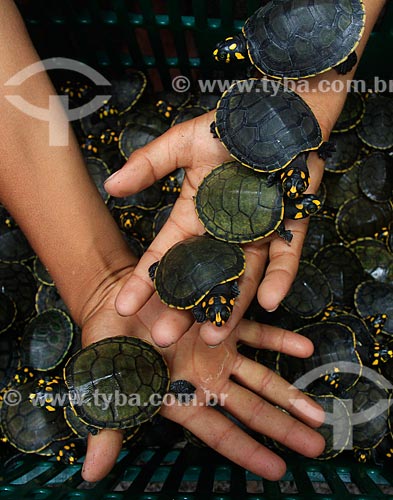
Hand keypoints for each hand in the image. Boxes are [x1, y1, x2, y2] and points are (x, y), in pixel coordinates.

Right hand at [80, 271, 324, 482]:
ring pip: (259, 375)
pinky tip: (305, 345)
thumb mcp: (108, 384)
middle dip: (282, 427)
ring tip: (318, 411)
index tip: (278, 470)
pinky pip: (256, 331)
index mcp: (182, 397)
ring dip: (289, 391)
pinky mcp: (221, 320)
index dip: (247, 451)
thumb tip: (93, 474)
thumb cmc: (108, 344)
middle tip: (316, 445)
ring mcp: (217, 349)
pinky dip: (279, 338)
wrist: (115, 300)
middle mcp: (206, 377)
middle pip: (250, 408)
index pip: (220, 431)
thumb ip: (109, 425)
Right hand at [104, 102, 329, 347]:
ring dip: (229, 308)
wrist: (276, 117)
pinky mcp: (289, 229)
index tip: (123, 306)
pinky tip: (269, 302)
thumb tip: (111, 186)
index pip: (165, 255)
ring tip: (212, 338)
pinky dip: (278, 278)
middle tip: (163, 338)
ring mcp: (256, 235)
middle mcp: (222, 235)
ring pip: (241, 279)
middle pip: (200, 278)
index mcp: (194, 218)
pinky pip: (284, 257)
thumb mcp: (183, 143)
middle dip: (182, 308)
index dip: (144, 281)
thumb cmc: (227, 128)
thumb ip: (150, 164)